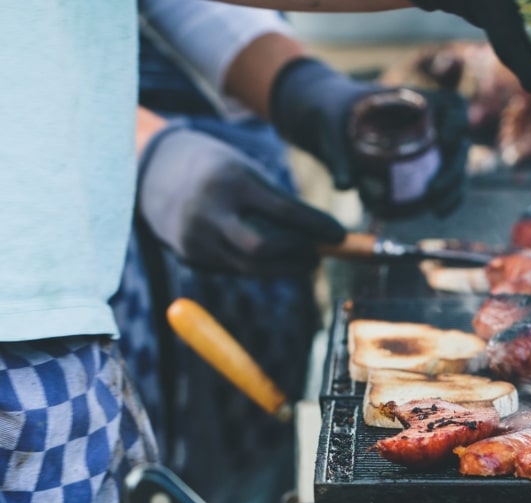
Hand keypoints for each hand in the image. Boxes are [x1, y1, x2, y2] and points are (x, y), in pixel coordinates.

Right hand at [136, 122, 345, 275]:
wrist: (156, 172)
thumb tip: (323, 237)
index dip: (316, 226)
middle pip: (262, 248)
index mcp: (231, 181)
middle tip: (316, 254)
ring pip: (250, 266)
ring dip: (283, 267)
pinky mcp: (189, 255)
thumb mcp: (247, 174)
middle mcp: (210, 211)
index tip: (340, 235)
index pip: (283, 210)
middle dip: (295, 255)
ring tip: (302, 259)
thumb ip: (279, 204)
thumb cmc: (220, 172)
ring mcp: (196, 236)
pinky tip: (268, 259)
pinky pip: (234, 268)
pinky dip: (258, 266)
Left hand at [270, 58, 468, 216]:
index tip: (446, 142)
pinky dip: (445, 197)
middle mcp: (428, 121)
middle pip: (458, 143)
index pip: (453, 105)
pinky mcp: (421, 165)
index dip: (459, 123)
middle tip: (432, 193)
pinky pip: (442, 181)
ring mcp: (428, 143)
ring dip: (453, 190)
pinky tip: (437, 212)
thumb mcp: (329, 128)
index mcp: (413, 99)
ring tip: (438, 210)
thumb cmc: (329, 113)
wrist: (326, 120)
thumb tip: (344, 186)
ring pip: (455, 166)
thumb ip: (338, 154)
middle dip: (452, 171)